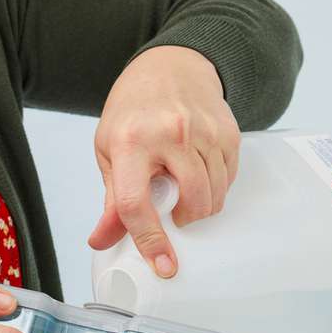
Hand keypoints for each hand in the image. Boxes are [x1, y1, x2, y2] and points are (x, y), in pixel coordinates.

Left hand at [88, 45, 241, 277]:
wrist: (170, 67)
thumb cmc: (134, 110)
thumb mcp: (110, 150)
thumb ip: (111, 200)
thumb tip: (102, 240)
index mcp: (130, 143)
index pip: (136, 204)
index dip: (150, 241)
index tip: (164, 265)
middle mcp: (169, 134)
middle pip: (191, 201)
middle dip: (185, 220)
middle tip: (174, 212)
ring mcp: (203, 131)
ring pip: (214, 194)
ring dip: (202, 206)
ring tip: (185, 189)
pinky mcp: (227, 132)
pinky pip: (229, 178)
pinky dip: (217, 186)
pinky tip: (200, 172)